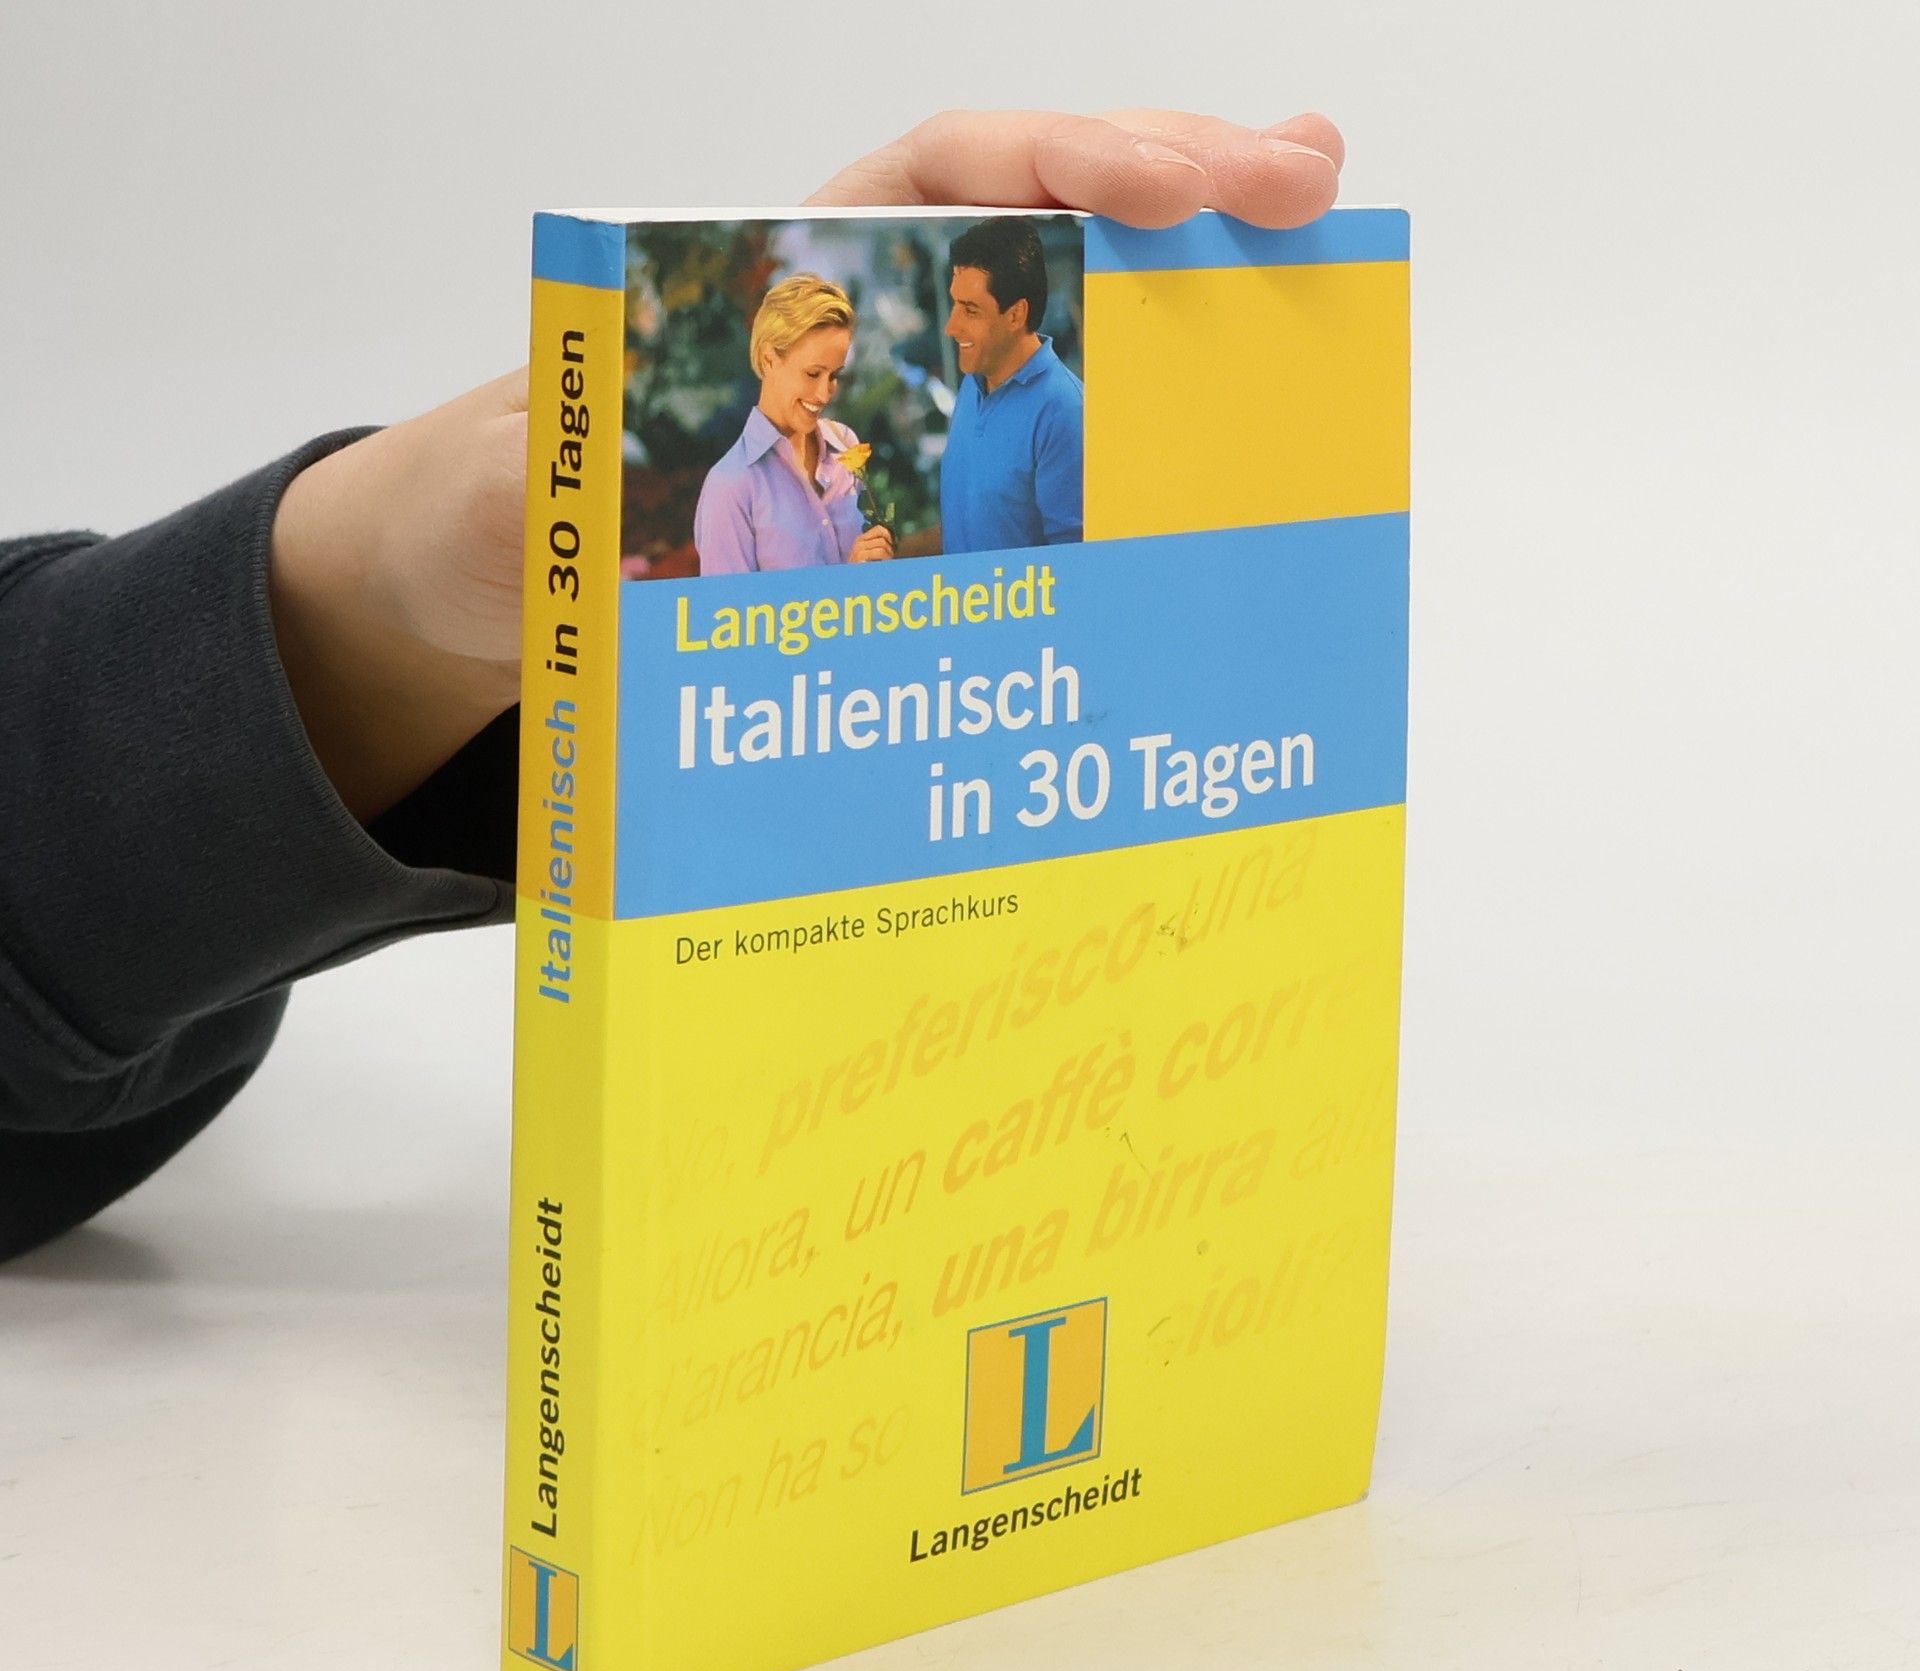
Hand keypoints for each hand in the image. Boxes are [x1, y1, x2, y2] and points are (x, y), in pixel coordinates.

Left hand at [272, 110, 1343, 821]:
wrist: (501, 585)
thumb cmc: (501, 511)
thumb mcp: (501, 492)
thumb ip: (546, 472)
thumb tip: (595, 478)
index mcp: (775, 272)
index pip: (940, 175)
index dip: (1056, 164)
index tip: (1159, 190)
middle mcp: (863, 311)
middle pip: (1039, 209)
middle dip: (1171, 181)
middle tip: (1307, 184)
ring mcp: (905, 390)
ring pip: (1064, 306)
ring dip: (1184, 281)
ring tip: (1310, 251)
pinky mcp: (921, 484)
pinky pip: (1044, 429)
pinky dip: (1138, 410)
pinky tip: (1217, 418)